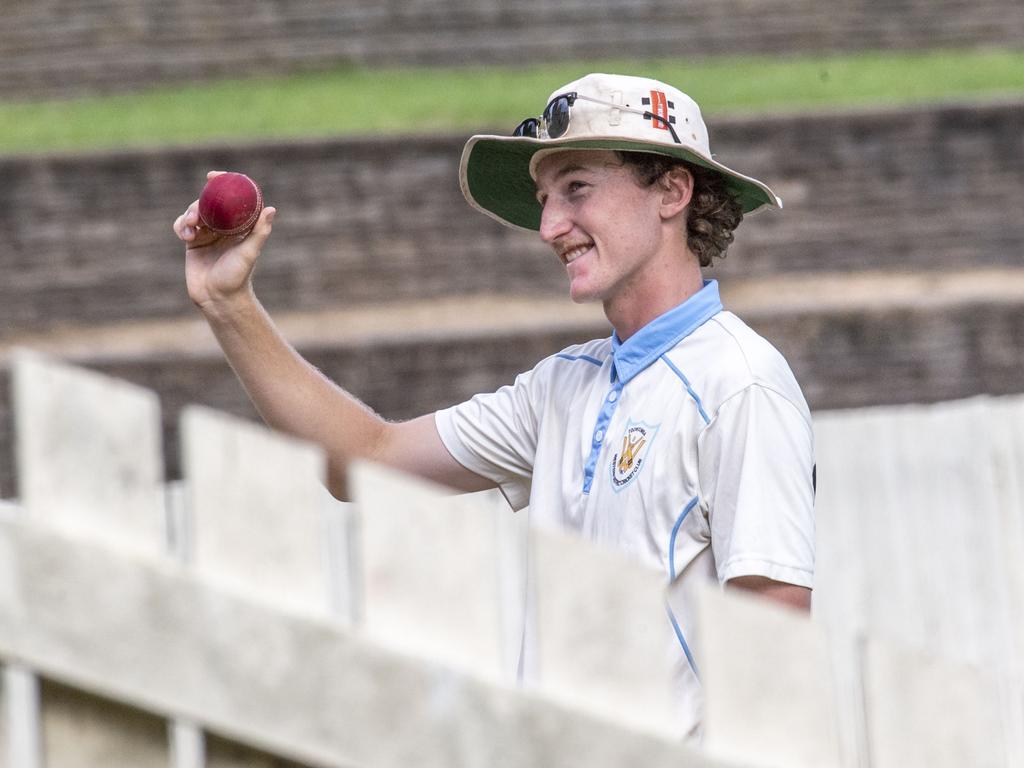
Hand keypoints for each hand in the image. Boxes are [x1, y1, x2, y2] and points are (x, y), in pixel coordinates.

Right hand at [172, 171, 276, 312]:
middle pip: (209, 203)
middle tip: (197, 212)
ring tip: (190, 227)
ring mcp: (207, 234)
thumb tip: (271, 209)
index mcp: (239, 227)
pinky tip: (185, 234)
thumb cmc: (237, 277)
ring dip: (189, 214)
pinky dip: (181, 225)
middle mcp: (224, 228)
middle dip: (200, 202)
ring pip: (194, 213)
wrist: (218, 299)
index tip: (213, 176)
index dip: (223, 185)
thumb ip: (259, 232)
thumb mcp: (249, 253)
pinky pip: (183, 225)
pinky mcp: (193, 242)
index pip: (232, 200)